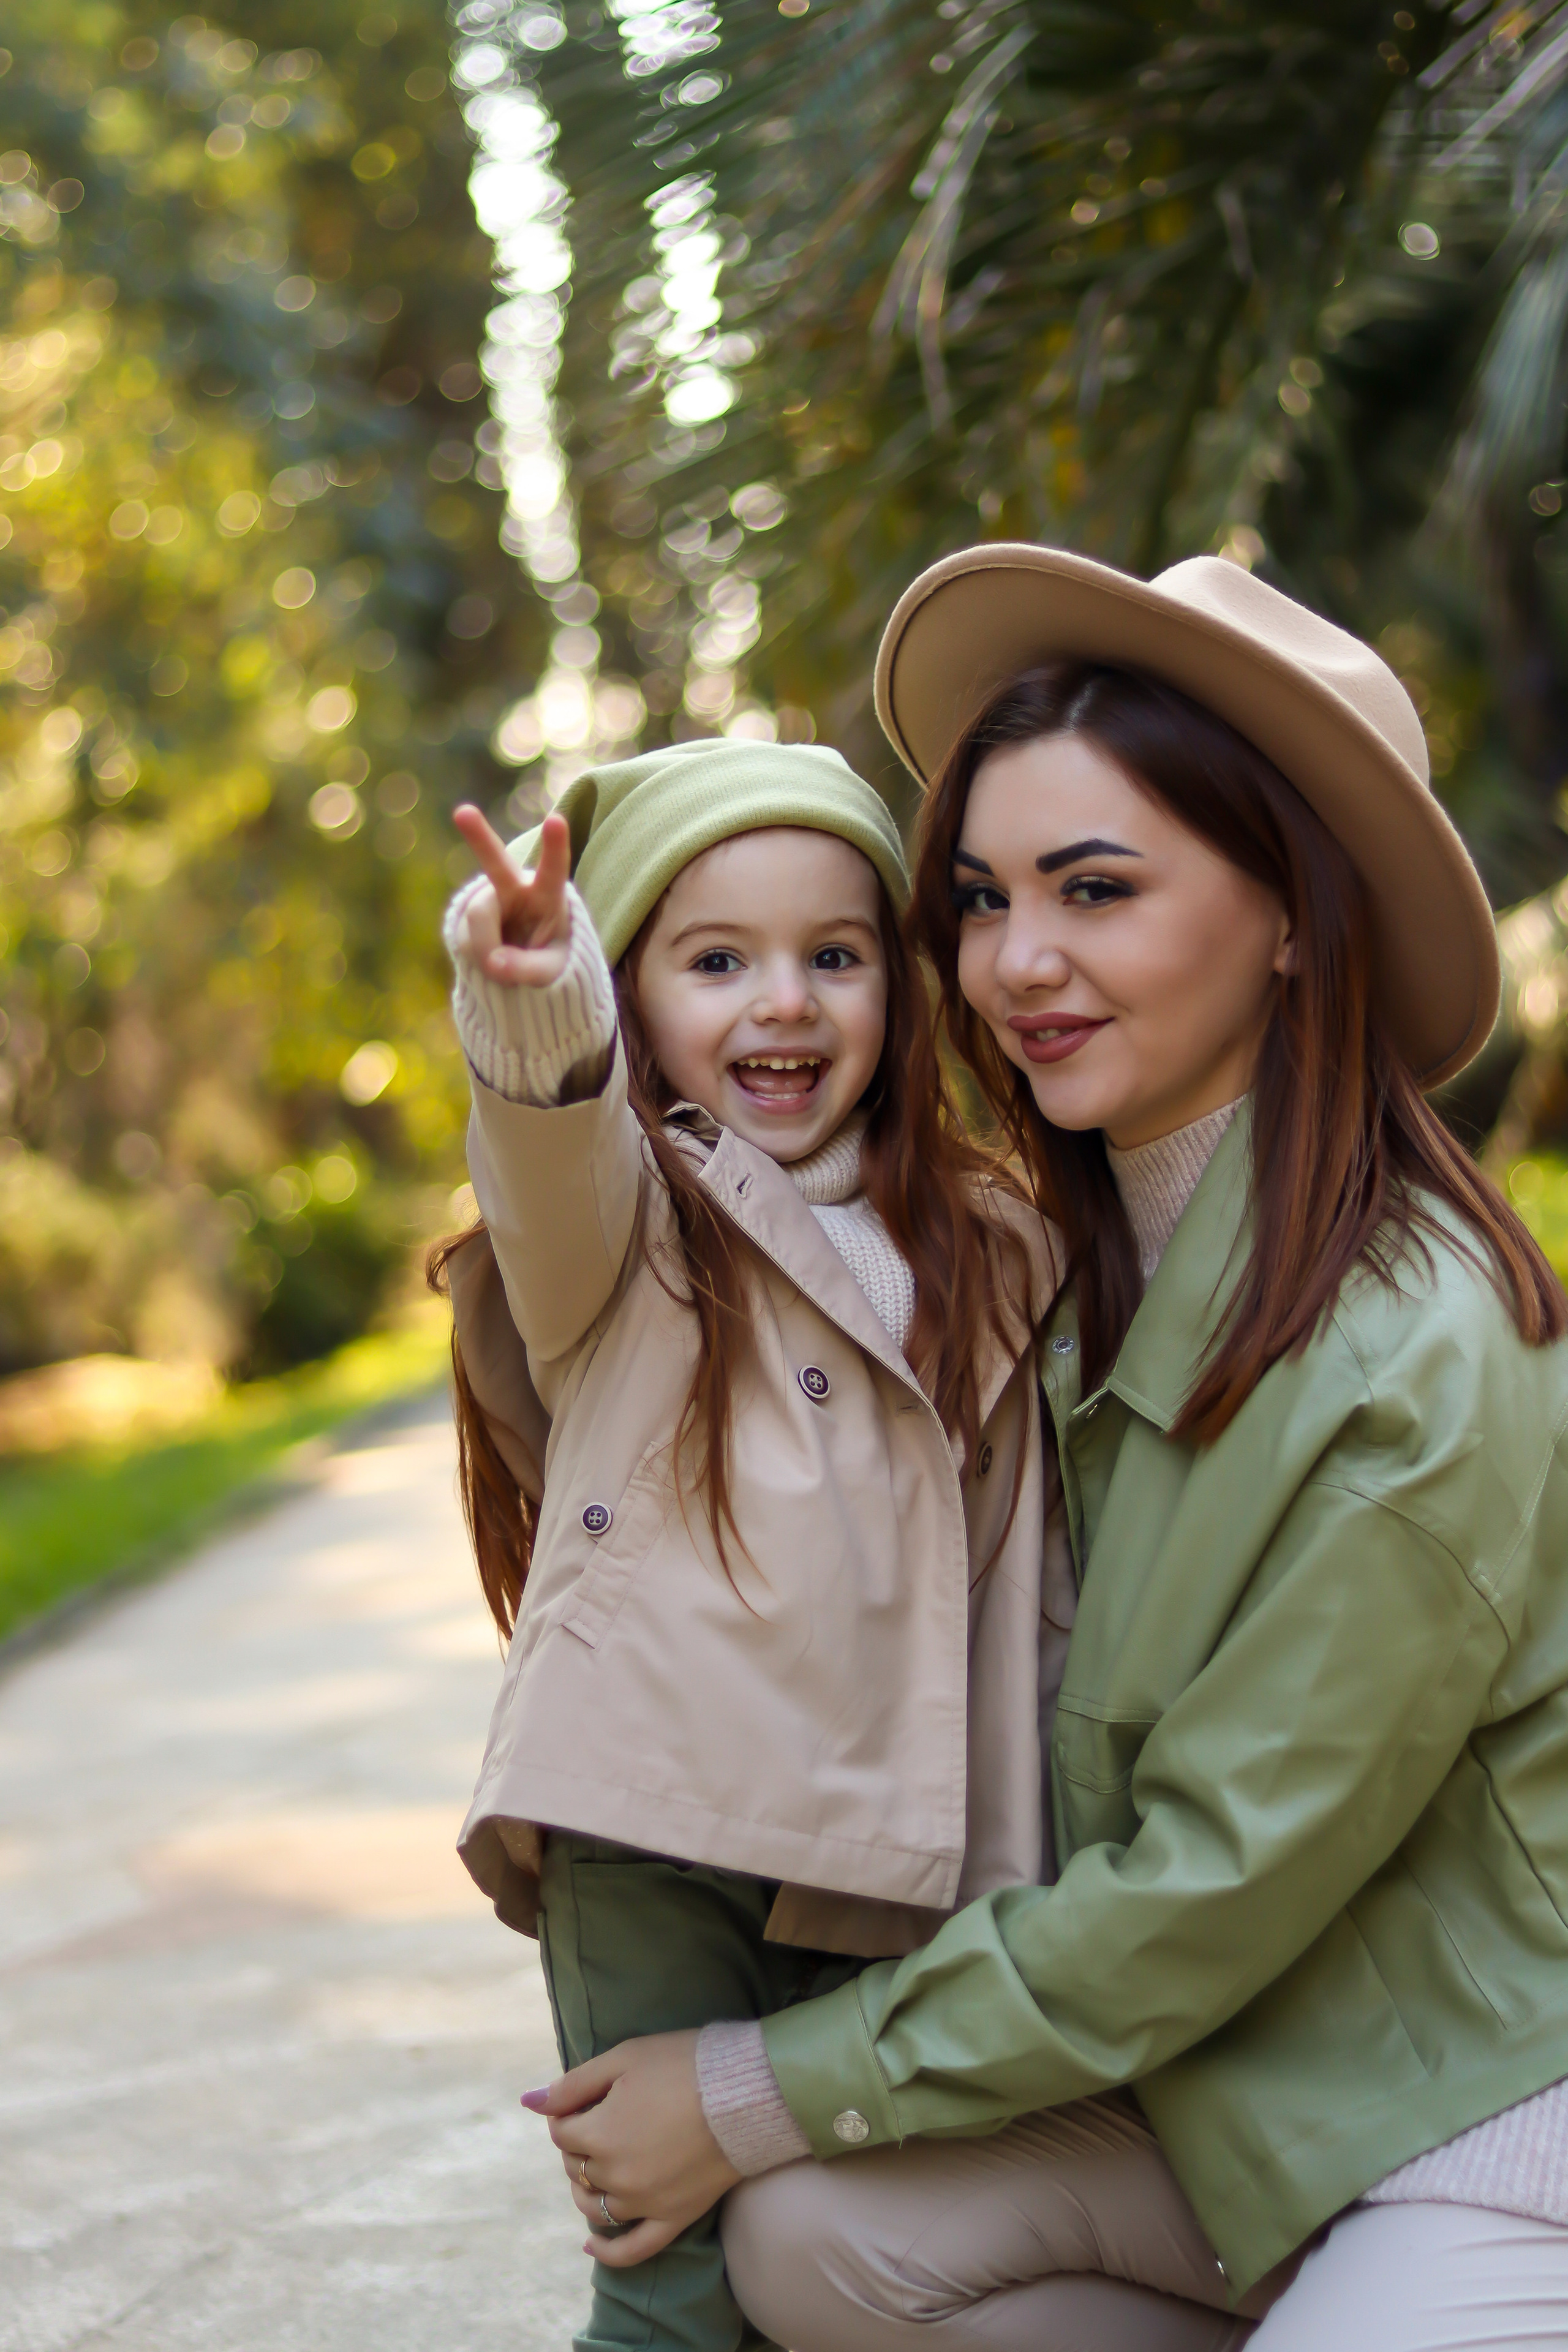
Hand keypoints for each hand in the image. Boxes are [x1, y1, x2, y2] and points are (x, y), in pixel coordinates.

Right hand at [451, 803, 572, 987]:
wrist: (525, 962)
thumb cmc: (550, 958)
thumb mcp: (552, 971)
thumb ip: (528, 969)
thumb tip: (493, 964)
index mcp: (548, 895)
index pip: (554, 869)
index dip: (555, 846)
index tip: (556, 820)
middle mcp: (516, 889)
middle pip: (497, 863)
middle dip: (479, 836)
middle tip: (463, 812)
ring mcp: (487, 901)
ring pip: (477, 919)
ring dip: (487, 950)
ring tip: (505, 966)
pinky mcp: (466, 916)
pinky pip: (464, 939)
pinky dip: (476, 957)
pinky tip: (490, 957)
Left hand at [521, 2030, 740, 2267]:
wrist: (746, 2092)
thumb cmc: (684, 2064)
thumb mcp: (624, 2059)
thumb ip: (573, 2084)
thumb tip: (529, 2101)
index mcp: (600, 2134)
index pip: (562, 2132)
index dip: (568, 2113)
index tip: (586, 2098)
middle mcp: (617, 2176)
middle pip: (576, 2168)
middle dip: (578, 2145)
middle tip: (599, 2120)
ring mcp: (644, 2203)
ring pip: (595, 2207)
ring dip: (586, 2187)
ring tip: (594, 2167)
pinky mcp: (673, 2219)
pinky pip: (631, 2249)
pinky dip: (606, 2252)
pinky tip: (591, 2244)